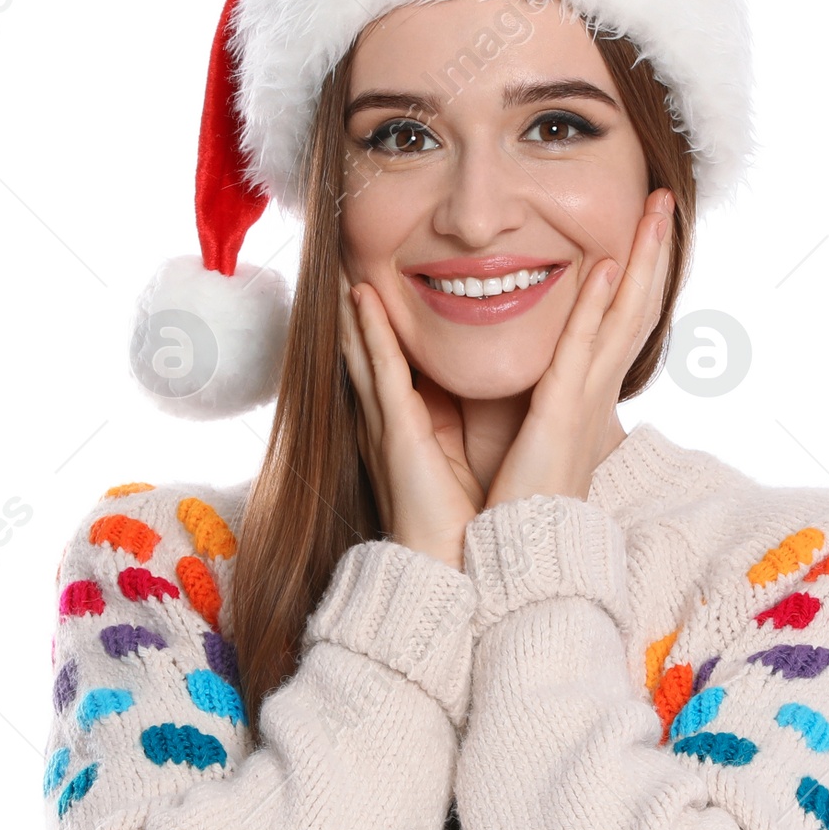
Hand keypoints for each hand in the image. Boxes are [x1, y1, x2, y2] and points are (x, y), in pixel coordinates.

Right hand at [338, 267, 483, 569]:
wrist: (453, 569)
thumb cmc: (462, 526)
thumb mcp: (463, 464)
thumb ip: (462, 430)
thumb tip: (483, 404)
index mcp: (407, 431)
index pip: (388, 367)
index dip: (375, 329)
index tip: (373, 288)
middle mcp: (388, 424)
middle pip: (365, 353)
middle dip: (354, 311)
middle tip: (345, 260)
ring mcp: (386, 426)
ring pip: (364, 353)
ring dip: (354, 310)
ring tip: (345, 264)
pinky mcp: (397, 434)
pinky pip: (382, 372)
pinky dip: (371, 335)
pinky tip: (362, 300)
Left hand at [484, 189, 674, 508]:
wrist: (521, 549)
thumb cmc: (519, 498)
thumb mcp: (531, 427)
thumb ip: (536, 390)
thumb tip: (531, 367)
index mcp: (589, 392)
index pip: (622, 319)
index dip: (639, 271)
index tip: (646, 226)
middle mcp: (598, 390)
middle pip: (637, 306)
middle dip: (654, 251)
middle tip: (666, 199)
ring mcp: (586, 399)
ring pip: (625, 316)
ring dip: (642, 260)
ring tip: (656, 211)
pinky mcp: (563, 413)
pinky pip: (583, 349)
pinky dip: (597, 306)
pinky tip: (609, 265)